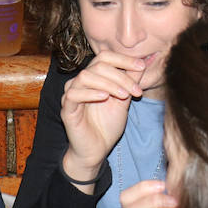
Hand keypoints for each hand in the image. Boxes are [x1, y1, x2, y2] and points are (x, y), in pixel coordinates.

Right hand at [59, 51, 146, 178]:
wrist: (96, 150)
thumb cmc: (107, 125)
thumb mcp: (123, 100)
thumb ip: (130, 82)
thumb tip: (142, 63)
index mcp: (93, 77)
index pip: (105, 57)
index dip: (123, 59)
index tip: (141, 66)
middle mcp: (80, 82)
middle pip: (98, 65)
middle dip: (121, 75)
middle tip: (136, 90)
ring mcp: (71, 94)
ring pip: (86, 76)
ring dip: (108, 83)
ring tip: (124, 95)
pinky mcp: (66, 109)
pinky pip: (73, 94)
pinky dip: (90, 93)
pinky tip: (105, 97)